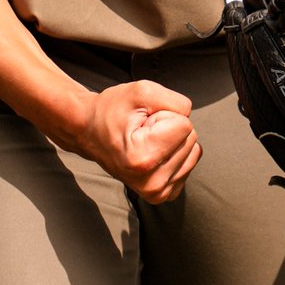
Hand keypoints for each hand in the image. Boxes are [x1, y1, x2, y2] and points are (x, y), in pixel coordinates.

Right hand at [79, 79, 201, 203]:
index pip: (185, 125)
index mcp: (143, 159)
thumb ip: (174, 100)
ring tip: (146, 140)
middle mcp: (152, 183)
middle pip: (191, 139)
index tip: (143, 121)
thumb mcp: (141, 91)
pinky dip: (174, 153)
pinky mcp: (164, 194)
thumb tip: (190, 116)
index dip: (164, 115)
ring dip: (172, 140)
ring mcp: (158, 192)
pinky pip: (189, 163)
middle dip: (169, 127)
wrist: (90, 132)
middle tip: (143, 130)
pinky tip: (152, 152)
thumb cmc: (113, 110)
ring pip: (193, 151)